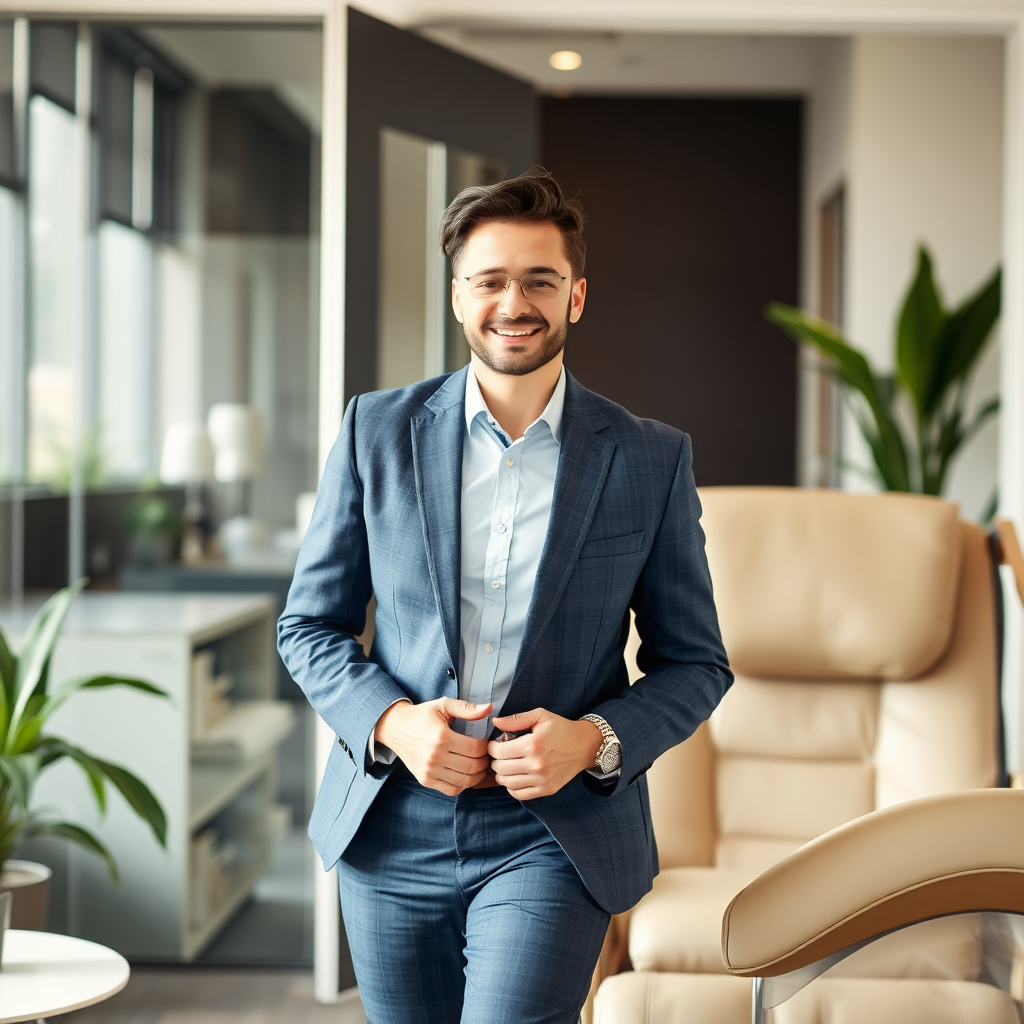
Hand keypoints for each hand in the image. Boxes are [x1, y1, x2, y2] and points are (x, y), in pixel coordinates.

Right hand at [375, 698, 491, 795]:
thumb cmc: (421, 716)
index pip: (475, 749)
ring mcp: (429, 771)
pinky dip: (463, 785)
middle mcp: (435, 757)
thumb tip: (488, 709)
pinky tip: (465, 774)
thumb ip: (467, 708)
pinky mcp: (425, 780)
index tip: (486, 743)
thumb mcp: (443, 705)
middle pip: (472, 766)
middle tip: (486, 756)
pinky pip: (451, 790)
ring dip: (477, 775)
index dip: (486, 747)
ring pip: (464, 781)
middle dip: (484, 762)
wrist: (395, 728)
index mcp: (441, 737)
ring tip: (479, 766)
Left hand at [488, 709, 602, 799]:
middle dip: (495, 761)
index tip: (494, 745)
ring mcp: (542, 780)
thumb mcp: (540, 716)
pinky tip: (514, 778)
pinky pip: (520, 794)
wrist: (585, 745)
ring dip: (501, 776)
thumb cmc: (561, 728)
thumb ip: (516, 719)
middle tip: (499, 756)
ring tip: (504, 767)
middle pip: (501, 769)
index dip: (492, 748)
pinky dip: (512, 788)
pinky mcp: (547, 790)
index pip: (499, 752)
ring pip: (508, 783)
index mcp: (533, 745)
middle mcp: (536, 765)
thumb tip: (495, 722)